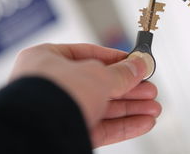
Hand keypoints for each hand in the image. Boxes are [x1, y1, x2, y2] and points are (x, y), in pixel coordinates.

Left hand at [11, 43, 160, 147]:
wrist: (35, 133)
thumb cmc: (51, 94)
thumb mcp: (96, 75)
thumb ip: (121, 73)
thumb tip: (139, 66)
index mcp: (48, 59)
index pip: (89, 55)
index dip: (117, 59)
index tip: (137, 64)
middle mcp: (52, 85)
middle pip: (100, 84)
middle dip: (130, 89)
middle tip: (150, 89)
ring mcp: (59, 111)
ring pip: (102, 108)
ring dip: (131, 109)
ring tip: (153, 109)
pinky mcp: (67, 133)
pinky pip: (100, 128)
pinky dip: (123, 126)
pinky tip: (142, 123)